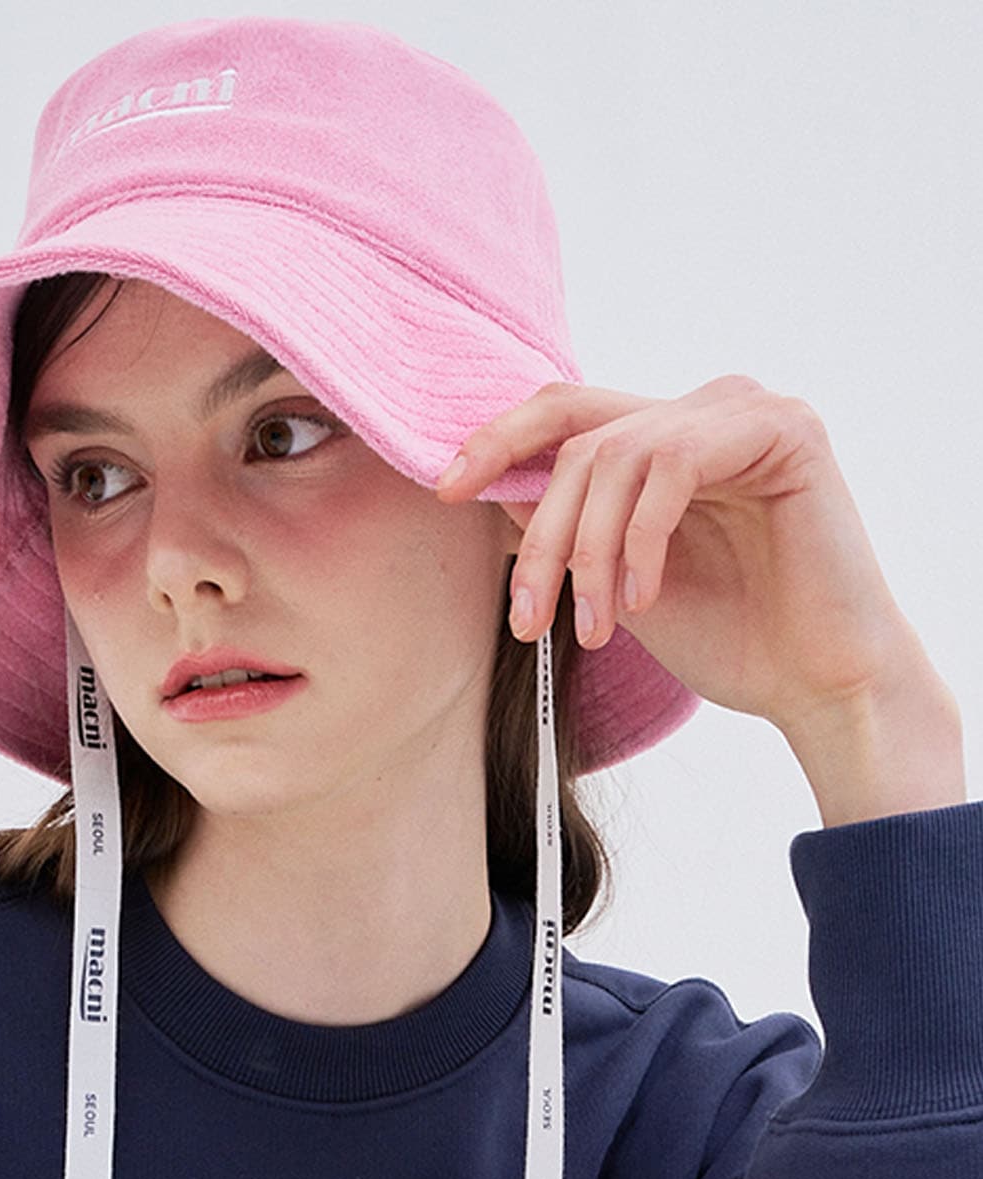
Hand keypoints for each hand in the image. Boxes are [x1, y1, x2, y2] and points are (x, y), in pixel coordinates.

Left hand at [436, 375, 935, 740]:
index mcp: (664, 440)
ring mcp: (746, 412)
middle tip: (525, 615)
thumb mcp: (614, 582)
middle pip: (579, 437)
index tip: (446, 490)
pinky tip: (643, 599)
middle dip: (539, 532)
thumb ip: (567, 530)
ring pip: (617, 454)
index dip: (497, 441)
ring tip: (592, 626)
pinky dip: (641, 539)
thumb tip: (493, 492)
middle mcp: (703, 412)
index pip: (565, 413)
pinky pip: (673, 464)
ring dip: (587, 552)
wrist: (816, 683)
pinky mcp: (785, 428)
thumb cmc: (728, 637)